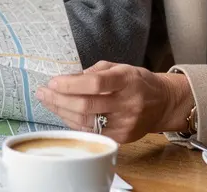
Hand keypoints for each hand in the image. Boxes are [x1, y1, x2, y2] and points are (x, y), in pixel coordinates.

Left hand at [35, 61, 193, 142]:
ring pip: (86, 122)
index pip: (95, 84)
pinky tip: (63, 113)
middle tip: (44, 92)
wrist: (163, 103)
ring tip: (48, 101)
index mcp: (127, 80)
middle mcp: (127, 103)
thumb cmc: (137, 82)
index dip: (71, 84)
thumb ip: (94, 72)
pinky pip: (91, 131)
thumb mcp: (119, 67)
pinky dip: (74, 122)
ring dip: (62, 111)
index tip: (53, 82)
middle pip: (87, 106)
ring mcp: (125, 123)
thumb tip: (67, 79)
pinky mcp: (122, 137)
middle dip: (60, 99)